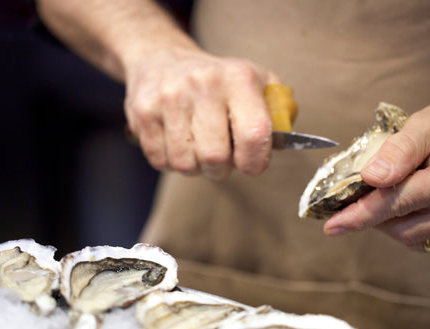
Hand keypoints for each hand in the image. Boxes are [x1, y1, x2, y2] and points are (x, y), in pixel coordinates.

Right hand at [124, 47, 279, 178]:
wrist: (160, 59)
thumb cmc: (216, 81)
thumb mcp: (255, 82)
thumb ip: (277, 112)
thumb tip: (286, 143)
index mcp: (237, 78)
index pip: (254, 134)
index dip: (255, 162)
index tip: (251, 165)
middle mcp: (202, 85)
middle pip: (215, 158)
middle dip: (220, 168)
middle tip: (220, 157)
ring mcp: (168, 99)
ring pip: (185, 164)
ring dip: (194, 167)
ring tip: (196, 148)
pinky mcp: (143, 113)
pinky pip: (161, 161)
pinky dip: (171, 162)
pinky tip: (175, 143)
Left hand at [324, 95, 429, 250]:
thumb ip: (402, 147)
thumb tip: (371, 176)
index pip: (395, 203)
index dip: (359, 215)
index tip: (332, 225)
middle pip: (401, 227)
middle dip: (373, 216)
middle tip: (356, 200)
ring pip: (415, 238)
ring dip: (391, 222)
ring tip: (389, 196)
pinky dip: (413, 225)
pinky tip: (413, 204)